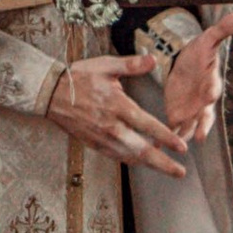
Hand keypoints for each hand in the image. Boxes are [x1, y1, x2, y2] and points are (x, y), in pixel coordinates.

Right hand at [46, 53, 191, 177]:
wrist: (51, 93)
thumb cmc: (79, 77)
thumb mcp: (105, 65)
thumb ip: (131, 64)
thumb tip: (153, 59)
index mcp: (117, 105)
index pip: (147, 125)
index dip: (166, 137)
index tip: (181, 147)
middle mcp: (111, 126)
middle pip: (141, 150)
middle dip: (163, 163)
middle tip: (180, 172)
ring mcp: (102, 138)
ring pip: (130, 157)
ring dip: (150, 165)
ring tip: (167, 170)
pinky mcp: (94, 144)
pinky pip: (117, 156)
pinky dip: (132, 161)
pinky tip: (143, 162)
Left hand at [159, 16, 232, 141]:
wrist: (185, 63)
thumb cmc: (199, 53)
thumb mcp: (207, 40)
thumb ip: (221, 31)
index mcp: (210, 82)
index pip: (213, 88)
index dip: (211, 92)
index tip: (210, 95)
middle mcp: (203, 101)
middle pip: (205, 116)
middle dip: (202, 125)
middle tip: (200, 136)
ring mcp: (192, 112)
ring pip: (189, 127)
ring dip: (183, 136)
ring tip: (176, 146)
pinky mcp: (178, 116)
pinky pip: (173, 130)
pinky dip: (165, 140)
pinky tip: (154, 149)